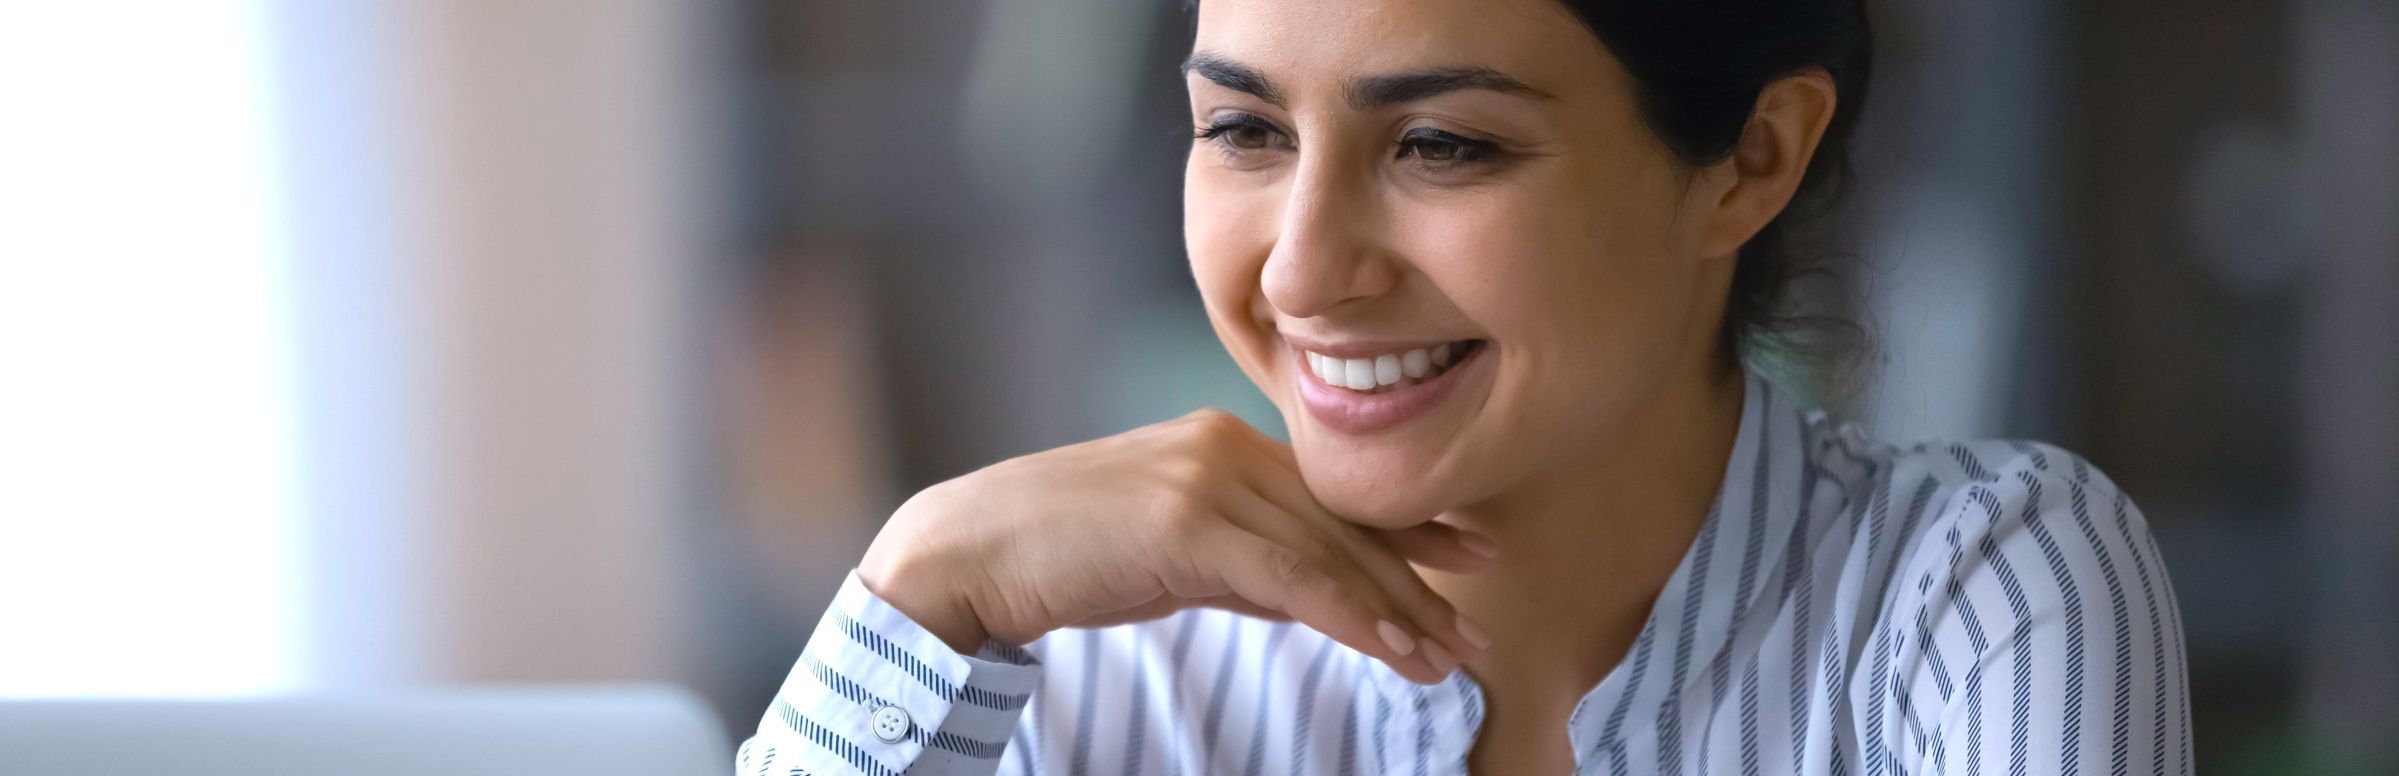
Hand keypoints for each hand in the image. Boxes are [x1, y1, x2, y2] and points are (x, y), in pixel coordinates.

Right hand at [856, 409, 1493, 683]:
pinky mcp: (1186, 520)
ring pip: (1327, 548)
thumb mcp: (1173, 557)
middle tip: (1475, 625)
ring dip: (1395, 607)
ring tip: (1447, 654)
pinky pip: (1291, 573)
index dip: (1407, 528)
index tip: (1470, 554)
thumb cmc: (1062, 556)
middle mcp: (1223, 447)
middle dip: (1417, 576)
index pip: (1332, 493)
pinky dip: (1348, 612)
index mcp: (1221, 446)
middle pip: (1342, 520)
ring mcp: (1205, 477)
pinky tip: (1389, 645)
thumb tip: (1313, 594)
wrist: (969, 551)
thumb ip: (1244, 566)